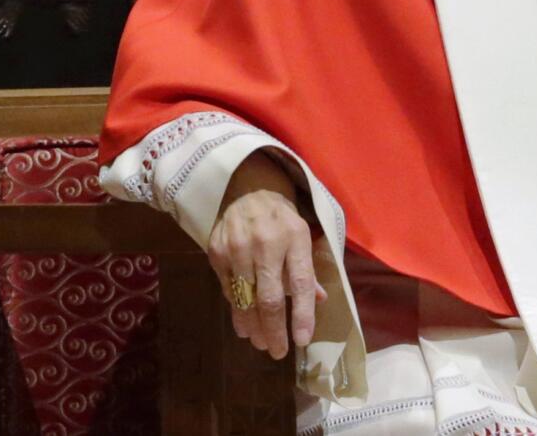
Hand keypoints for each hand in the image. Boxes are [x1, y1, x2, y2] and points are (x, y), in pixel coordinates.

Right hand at [207, 151, 326, 358]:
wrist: (244, 185)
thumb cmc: (280, 213)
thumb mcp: (302, 232)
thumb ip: (308, 267)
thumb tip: (319, 300)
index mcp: (294, 237)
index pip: (302, 283)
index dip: (302, 314)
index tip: (302, 340)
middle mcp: (266, 244)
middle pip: (270, 298)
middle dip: (274, 331)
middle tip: (277, 352)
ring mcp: (237, 249)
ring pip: (245, 300)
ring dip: (253, 327)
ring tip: (260, 342)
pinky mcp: (216, 253)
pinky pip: (229, 290)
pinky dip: (237, 310)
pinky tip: (244, 323)